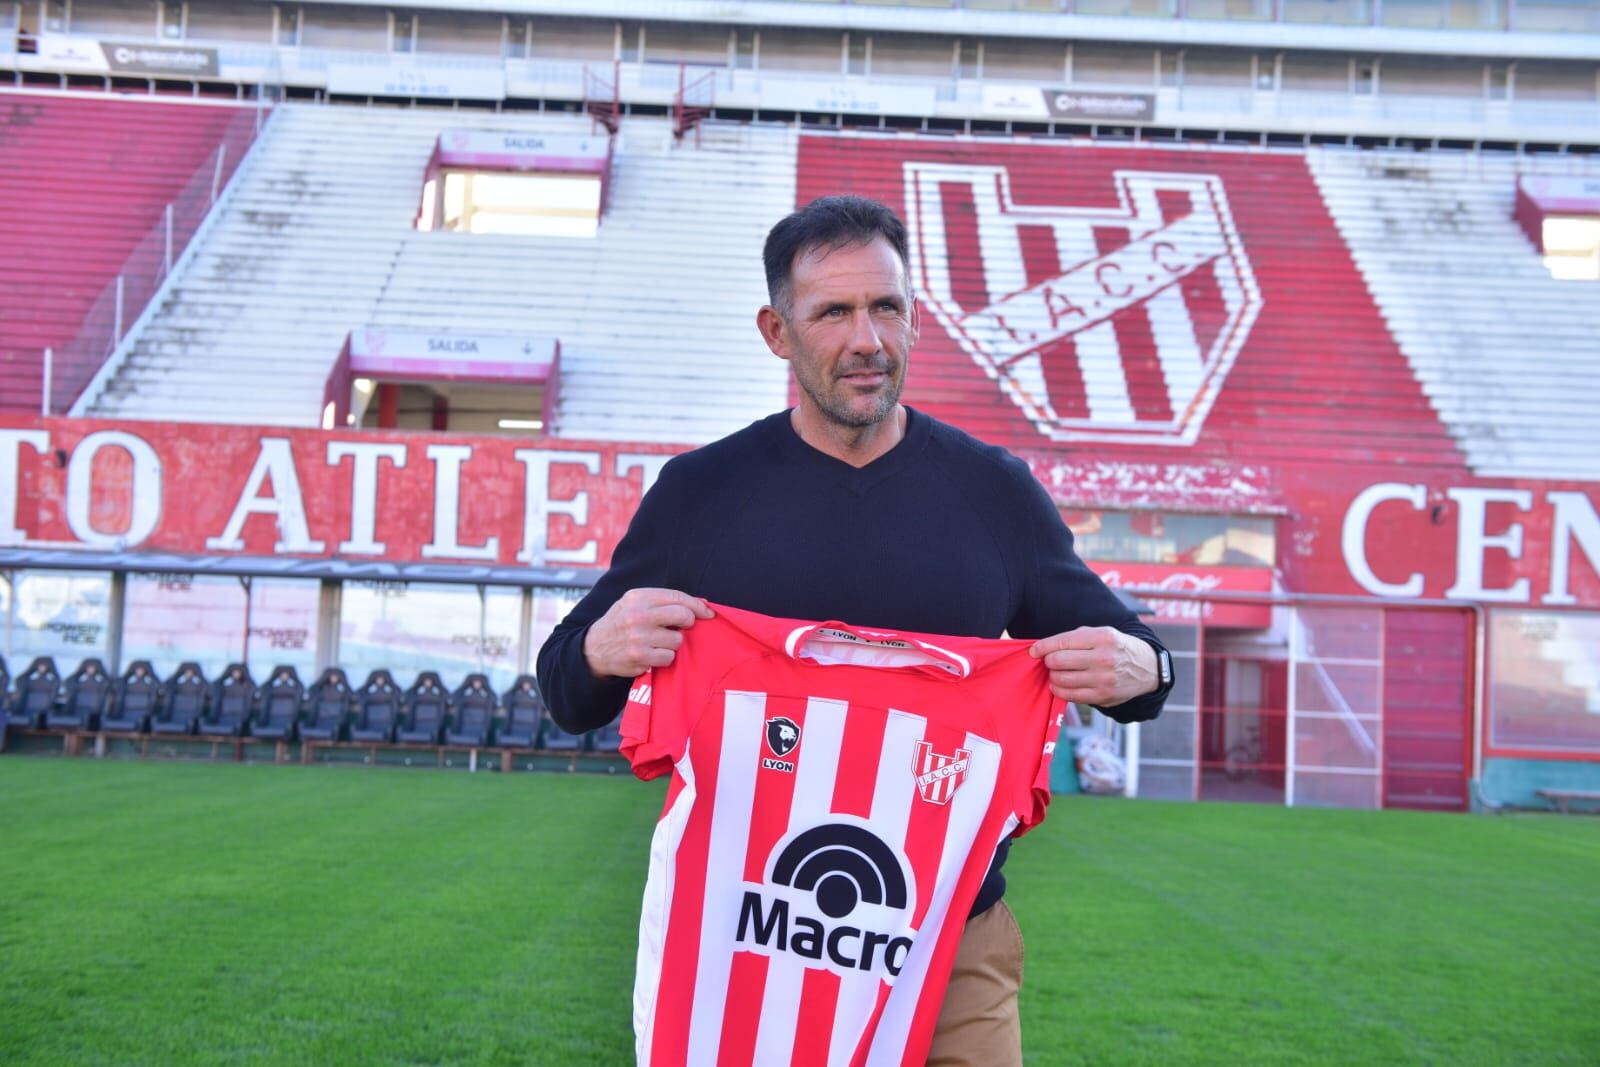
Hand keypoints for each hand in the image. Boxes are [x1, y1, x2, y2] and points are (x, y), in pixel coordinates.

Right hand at [583, 588, 713, 678]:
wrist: (594, 648)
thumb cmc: (621, 623)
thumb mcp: (634, 603)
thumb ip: (661, 602)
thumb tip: (700, 605)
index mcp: (638, 597)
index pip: (677, 597)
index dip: (697, 605)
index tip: (707, 613)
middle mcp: (638, 615)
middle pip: (683, 616)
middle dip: (688, 623)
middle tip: (682, 627)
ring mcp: (638, 637)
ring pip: (677, 640)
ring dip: (673, 643)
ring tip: (658, 642)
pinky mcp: (639, 657)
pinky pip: (668, 657)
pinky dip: (664, 658)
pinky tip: (652, 654)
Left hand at [1029, 626, 1156, 706]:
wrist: (1147, 669)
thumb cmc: (1116, 648)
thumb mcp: (1102, 633)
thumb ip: (1075, 638)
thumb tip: (1043, 649)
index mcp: (1103, 637)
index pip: (1062, 642)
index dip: (1042, 647)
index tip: (1034, 651)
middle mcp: (1104, 658)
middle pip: (1058, 661)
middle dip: (1048, 661)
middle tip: (1050, 661)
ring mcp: (1104, 680)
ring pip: (1061, 680)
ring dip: (1053, 676)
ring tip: (1057, 672)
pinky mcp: (1103, 697)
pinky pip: (1070, 696)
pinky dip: (1060, 690)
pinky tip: (1062, 684)